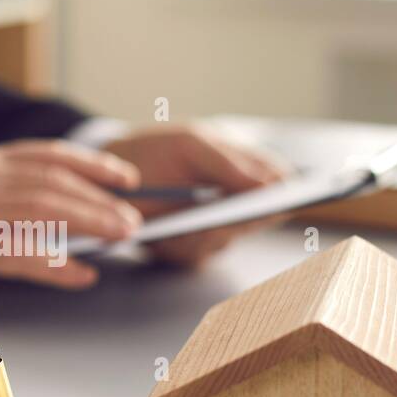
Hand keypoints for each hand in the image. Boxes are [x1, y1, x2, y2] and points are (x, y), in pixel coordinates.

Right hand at [0, 140, 142, 303]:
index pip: (46, 155)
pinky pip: (20, 253)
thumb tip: (51, 219)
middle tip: (133, 215)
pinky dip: (56, 264)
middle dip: (99, 198)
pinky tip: (80, 274)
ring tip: (120, 236)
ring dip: (89, 222)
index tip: (123, 176)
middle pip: (53, 181)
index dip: (90, 164)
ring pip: (43, 209)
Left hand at [104, 124, 288, 265]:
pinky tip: (178, 231)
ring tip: (206, 219)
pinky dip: (187, 242)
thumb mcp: (190, 143)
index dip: (286, 190)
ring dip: (215, 229)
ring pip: (227, 237)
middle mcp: (232, 203)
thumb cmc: (155, 151)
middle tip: (246, 210)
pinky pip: (197, 253)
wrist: (108, 176)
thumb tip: (271, 180)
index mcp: (241, 170)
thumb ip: (227, 161)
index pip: (277, 181)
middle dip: (249, 214)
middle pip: (257, 216)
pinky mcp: (187, 250)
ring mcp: (212, 229)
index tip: (288, 193)